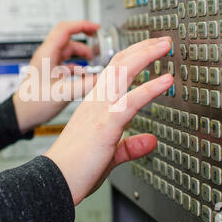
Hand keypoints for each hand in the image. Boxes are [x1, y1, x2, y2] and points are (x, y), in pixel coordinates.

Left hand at [13, 21, 99, 133]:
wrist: (21, 115)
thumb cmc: (33, 104)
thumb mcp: (63, 94)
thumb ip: (86, 85)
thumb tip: (104, 78)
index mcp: (47, 55)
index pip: (65, 30)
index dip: (82, 25)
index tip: (96, 27)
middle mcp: (47, 56)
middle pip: (67, 37)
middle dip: (84, 37)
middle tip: (98, 38)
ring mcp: (48, 64)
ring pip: (68, 50)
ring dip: (82, 54)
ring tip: (94, 61)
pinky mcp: (50, 72)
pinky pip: (66, 62)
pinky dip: (78, 65)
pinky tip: (85, 74)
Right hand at [44, 37, 173, 204]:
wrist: (56, 180)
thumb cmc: (76, 167)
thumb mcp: (110, 154)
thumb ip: (131, 146)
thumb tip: (150, 140)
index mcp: (94, 106)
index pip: (113, 72)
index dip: (132, 57)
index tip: (148, 50)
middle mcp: (96, 102)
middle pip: (119, 64)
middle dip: (142, 48)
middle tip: (162, 40)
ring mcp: (99, 110)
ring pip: (122, 73)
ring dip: (145, 56)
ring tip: (164, 45)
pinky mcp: (105, 124)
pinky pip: (130, 101)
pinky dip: (149, 88)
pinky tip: (166, 80)